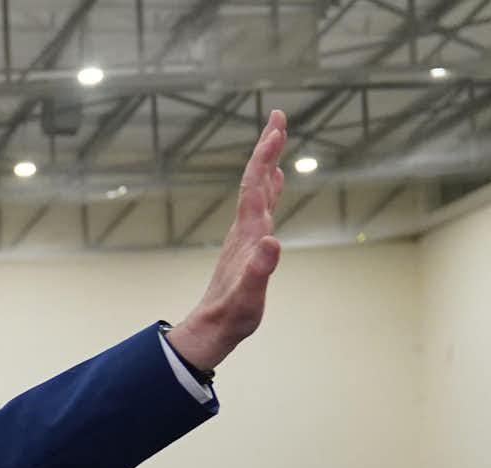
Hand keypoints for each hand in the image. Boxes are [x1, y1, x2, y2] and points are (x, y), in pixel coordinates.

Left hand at [164, 110, 286, 370]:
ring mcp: (245, 236)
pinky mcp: (248, 245)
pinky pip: (261, 207)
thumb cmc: (232, 316)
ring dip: (268, 162)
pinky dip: (269, 187)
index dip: (265, 155)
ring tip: (276, 138)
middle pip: (254, 180)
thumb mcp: (249, 297)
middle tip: (277, 115)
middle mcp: (245, 228)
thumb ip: (259, 271)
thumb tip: (272, 242)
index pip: (255, 185)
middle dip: (267, 147)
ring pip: (257, 190)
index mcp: (247, 234)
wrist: (212, 329)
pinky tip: (275, 182)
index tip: (276, 126)